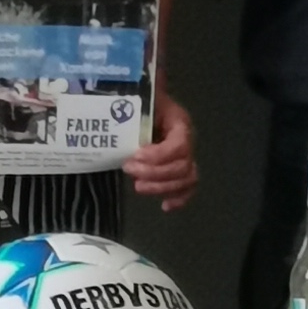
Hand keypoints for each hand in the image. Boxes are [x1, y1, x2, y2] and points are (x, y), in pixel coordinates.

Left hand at [124, 90, 198, 209]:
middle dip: (156, 173)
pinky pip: (188, 188)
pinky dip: (179, 199)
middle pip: (183, 165)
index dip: (158, 156)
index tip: (134, 157)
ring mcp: (186, 156)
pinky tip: (165, 206)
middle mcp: (188, 141)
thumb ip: (134, 109)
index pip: (179, 145)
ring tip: (138, 186)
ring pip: (186, 178)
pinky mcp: (180, 169)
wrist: (144, 104)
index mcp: (180, 123)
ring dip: (162, 187)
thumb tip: (120, 107)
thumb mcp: (139, 102)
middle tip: (129, 170)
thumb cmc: (140, 102)